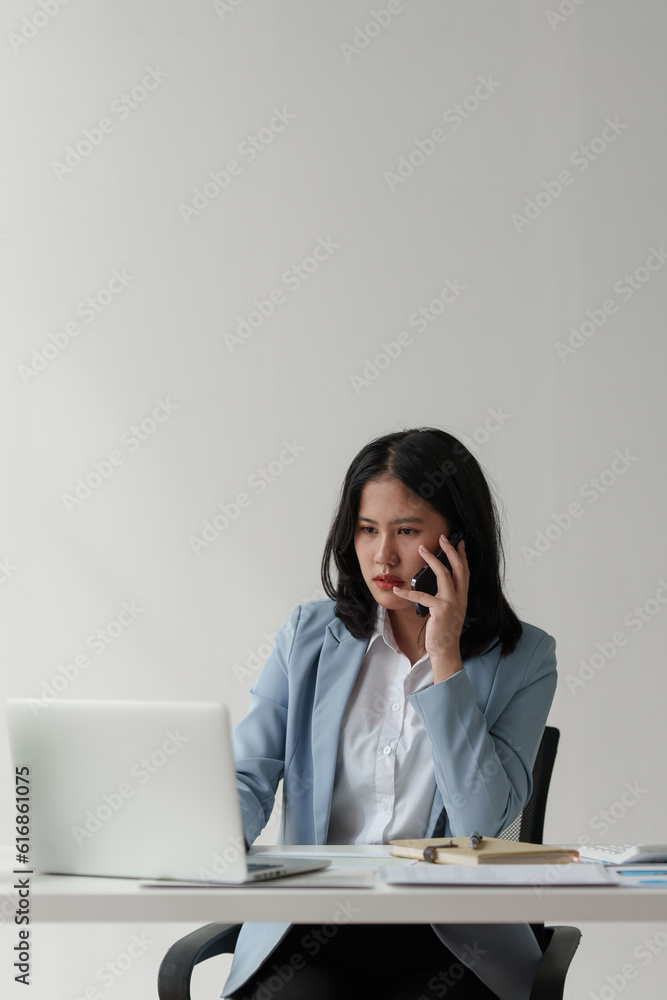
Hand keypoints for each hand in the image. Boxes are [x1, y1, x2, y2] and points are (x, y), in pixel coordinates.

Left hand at [392, 534, 469, 680]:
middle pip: (458, 568)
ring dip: (432, 560)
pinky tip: (397, 589)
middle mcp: (460, 598)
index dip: (463, 556)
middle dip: (451, 551)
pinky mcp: (441, 610)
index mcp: (463, 597)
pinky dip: (407, 593)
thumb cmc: (444, 631)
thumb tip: (433, 583)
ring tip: (422, 550)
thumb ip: (444, 597)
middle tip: (442, 538)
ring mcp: (452, 603)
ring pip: (444, 575)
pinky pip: (423, 596)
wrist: (446, 651)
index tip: (460, 542)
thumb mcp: (447, 611)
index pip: (465, 572)